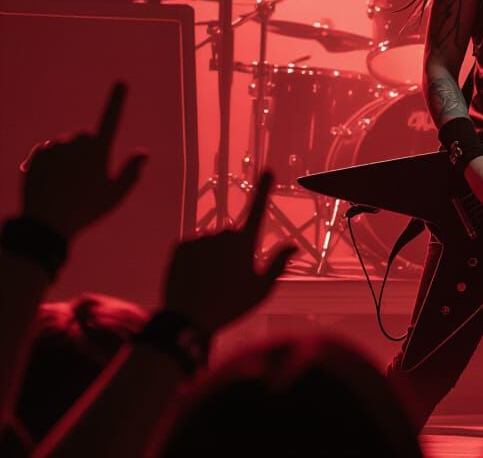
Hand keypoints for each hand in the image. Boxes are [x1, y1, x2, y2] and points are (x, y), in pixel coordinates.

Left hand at [21, 81, 146, 239]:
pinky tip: (52, 181)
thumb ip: (132, 172)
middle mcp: (76, 144)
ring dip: (67, 155)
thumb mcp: (116, 195)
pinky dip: (51, 161)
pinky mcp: (37, 155)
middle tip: (85, 176)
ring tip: (65, 182)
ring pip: (65, 144)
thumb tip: (143, 152)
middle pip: (85, 136)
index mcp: (98, 150)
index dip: (117, 100)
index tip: (121, 82)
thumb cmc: (87, 211)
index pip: (111, 119)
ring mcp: (55, 148)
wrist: (46, 223)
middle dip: (87, 149)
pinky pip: (48, 151)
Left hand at [162, 172, 295, 333]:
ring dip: (211, 256)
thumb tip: (294, 246)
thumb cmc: (231, 307)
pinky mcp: (180, 245)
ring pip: (210, 242)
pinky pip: (192, 247)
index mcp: (244, 243)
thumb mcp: (261, 290)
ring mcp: (200, 239)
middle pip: (231, 235)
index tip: (268, 169)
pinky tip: (194, 279)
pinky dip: (194, 259)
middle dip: (231, 250)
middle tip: (227, 279)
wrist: (188, 321)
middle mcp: (222, 235)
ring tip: (208, 282)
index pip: (258, 210)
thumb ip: (278, 264)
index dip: (264, 189)